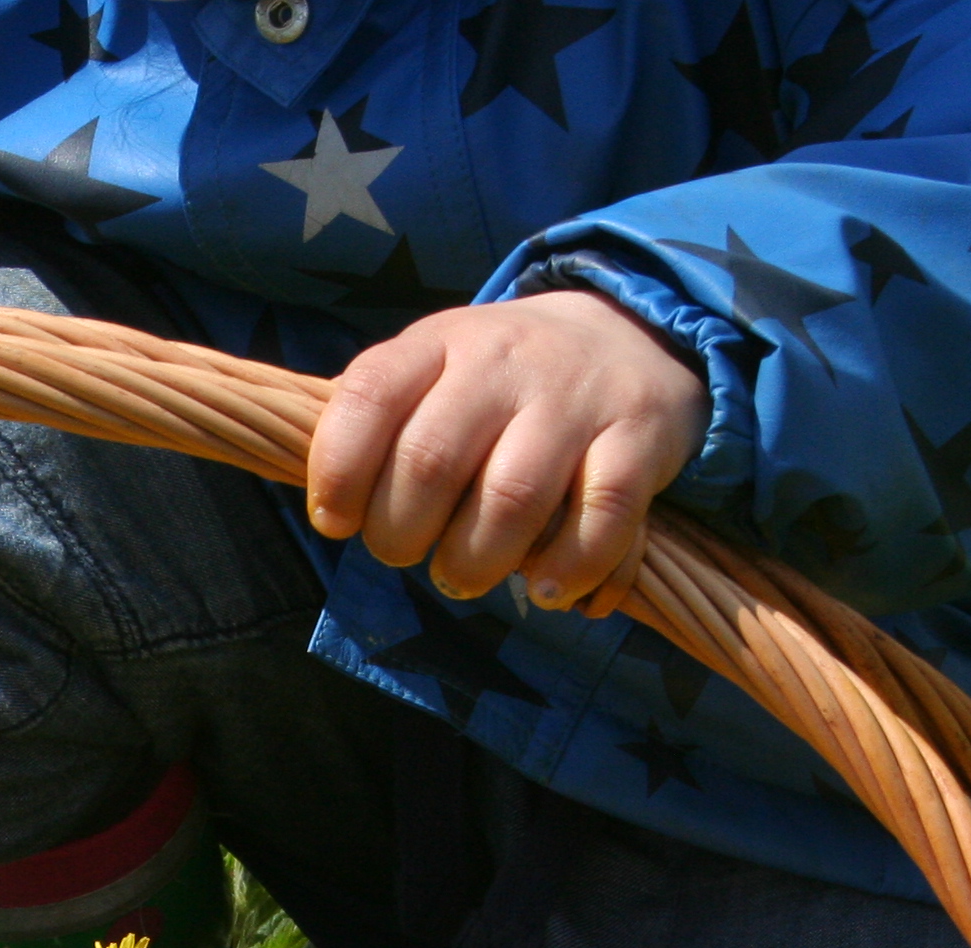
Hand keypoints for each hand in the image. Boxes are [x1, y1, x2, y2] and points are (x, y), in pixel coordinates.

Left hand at [305, 289, 708, 616]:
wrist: (627, 334)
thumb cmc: (499, 383)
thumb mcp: (432, 370)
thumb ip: (377, 420)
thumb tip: (331, 504)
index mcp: (438, 343)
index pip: (368, 396)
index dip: (338, 472)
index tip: (335, 522)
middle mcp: (504, 361)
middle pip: (431, 462)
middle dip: (401, 536)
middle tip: (408, 555)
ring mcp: (575, 398)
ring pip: (512, 498)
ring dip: (474, 563)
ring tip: (465, 575)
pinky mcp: (640, 438)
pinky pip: (601, 518)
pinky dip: (568, 569)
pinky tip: (546, 589)